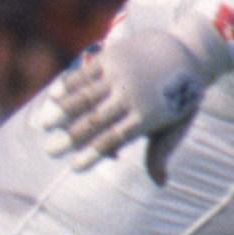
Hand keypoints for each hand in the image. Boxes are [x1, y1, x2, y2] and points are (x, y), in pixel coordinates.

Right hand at [49, 0, 233, 166]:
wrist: (189, 51)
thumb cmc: (180, 95)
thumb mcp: (176, 125)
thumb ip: (160, 152)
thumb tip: (161, 183)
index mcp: (146, 117)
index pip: (113, 139)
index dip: (93, 154)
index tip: (74, 167)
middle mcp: (130, 96)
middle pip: (94, 121)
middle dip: (70, 138)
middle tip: (50, 152)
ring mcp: (119, 74)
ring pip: (84, 96)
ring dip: (62, 111)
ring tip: (44, 126)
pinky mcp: (111, 57)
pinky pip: (84, 74)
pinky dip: (68, 85)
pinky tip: (54, 97)